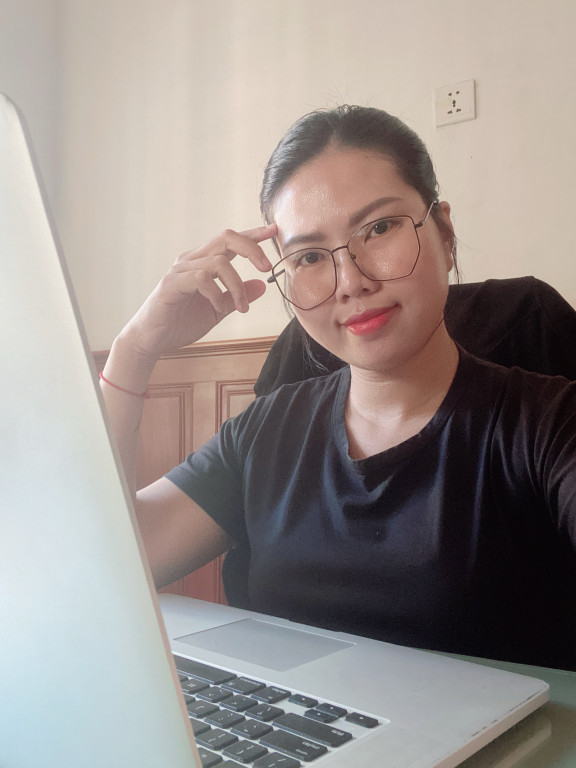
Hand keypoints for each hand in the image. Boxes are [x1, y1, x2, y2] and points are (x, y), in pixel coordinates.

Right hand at [118, 223, 276, 362]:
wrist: (153, 340)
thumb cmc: (181, 322)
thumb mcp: (218, 309)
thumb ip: (237, 296)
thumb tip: (262, 286)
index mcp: (203, 262)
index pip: (231, 241)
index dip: (253, 234)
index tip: (273, 230)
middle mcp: (192, 260)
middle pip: (226, 238)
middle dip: (251, 248)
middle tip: (266, 268)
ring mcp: (180, 270)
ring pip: (218, 262)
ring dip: (236, 285)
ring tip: (241, 308)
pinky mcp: (172, 284)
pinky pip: (201, 278)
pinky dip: (216, 293)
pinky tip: (218, 306)